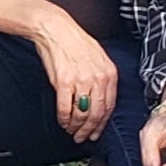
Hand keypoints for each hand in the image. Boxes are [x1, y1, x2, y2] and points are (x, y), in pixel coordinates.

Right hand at [28, 6, 116, 142]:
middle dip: (90, 130)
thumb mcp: (97, 58)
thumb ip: (101, 78)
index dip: (102, 123)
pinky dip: (64, 119)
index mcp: (109, 73)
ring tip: (72, 131)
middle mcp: (98, 78)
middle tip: (83, 137)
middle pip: (97, 114)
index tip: (96, 132)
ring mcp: (81, 81)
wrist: (55, 28)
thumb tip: (98, 100)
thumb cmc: (74, 41)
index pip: (110, 106)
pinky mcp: (64, 82)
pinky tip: (63, 122)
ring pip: (82, 114)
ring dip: (76, 127)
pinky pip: (65, 109)